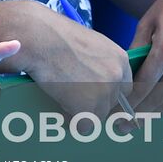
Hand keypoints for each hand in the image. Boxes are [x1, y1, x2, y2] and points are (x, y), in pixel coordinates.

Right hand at [6, 1, 133, 117]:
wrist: (38, 37)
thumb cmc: (54, 35)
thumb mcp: (88, 44)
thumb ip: (98, 62)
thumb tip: (93, 80)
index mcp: (120, 59)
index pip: (124, 88)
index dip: (106, 93)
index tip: (92, 94)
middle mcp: (117, 75)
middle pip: (112, 103)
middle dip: (94, 104)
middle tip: (73, 97)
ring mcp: (104, 91)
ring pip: (98, 116)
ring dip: (81, 112)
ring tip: (62, 98)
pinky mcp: (88, 105)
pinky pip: (83, 126)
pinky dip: (71, 121)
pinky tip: (59, 106)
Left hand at [130, 0, 162, 112]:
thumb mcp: (149, 20)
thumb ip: (136, 48)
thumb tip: (122, 73)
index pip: (143, 85)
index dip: (128, 101)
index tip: (115, 110)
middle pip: (159, 98)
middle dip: (138, 112)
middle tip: (122, 123)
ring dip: (157, 110)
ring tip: (139, 117)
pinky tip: (162, 102)